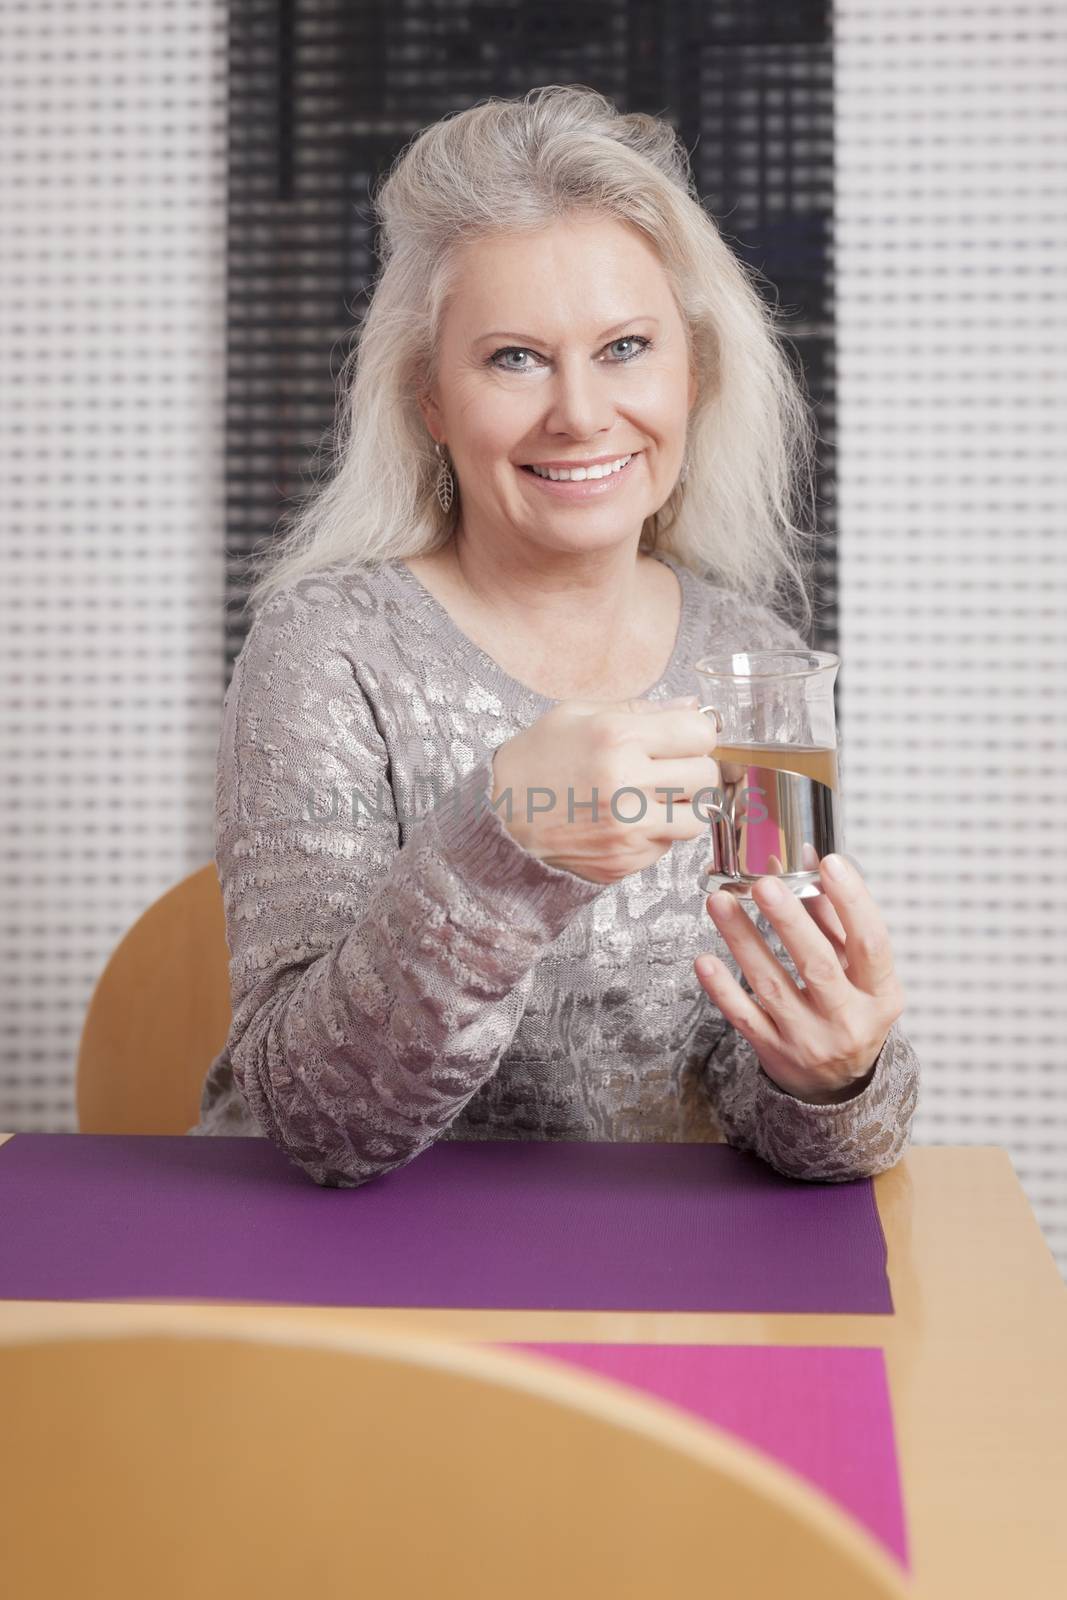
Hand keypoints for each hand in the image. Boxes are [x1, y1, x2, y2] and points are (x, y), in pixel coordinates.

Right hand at [490, 696, 718, 884]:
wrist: (498, 820)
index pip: (701, 734)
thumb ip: (640, 708)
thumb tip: (694, 707)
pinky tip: (628, 821)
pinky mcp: (625, 862)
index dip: (697, 734)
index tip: (683, 739)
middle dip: (693, 769)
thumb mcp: (577, 715)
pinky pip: (667, 846)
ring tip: (653, 797)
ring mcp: (628, 830)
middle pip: (706, 776)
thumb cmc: (536, 762)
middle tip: (669, 768)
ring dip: (682, 806)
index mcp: (617, 738)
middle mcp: (627, 785)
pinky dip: (656, 833)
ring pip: (696, 819)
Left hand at [694, 854, 905, 1103]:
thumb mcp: (859, 972)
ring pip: (772, 986)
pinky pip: (744, 1017)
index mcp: (879, 994)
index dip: (853, 902)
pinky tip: (705, 960)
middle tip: (764, 883)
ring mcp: (808, 1039)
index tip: (830, 863)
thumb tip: (809, 861)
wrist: (839, 1085)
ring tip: (720, 901)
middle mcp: (847, 1019)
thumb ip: (835, 919)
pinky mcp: (774, 1052)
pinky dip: (722, 988)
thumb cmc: (850, 1010)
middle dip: (789, 921)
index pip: (871, 943)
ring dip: (743, 940)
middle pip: (817, 965)